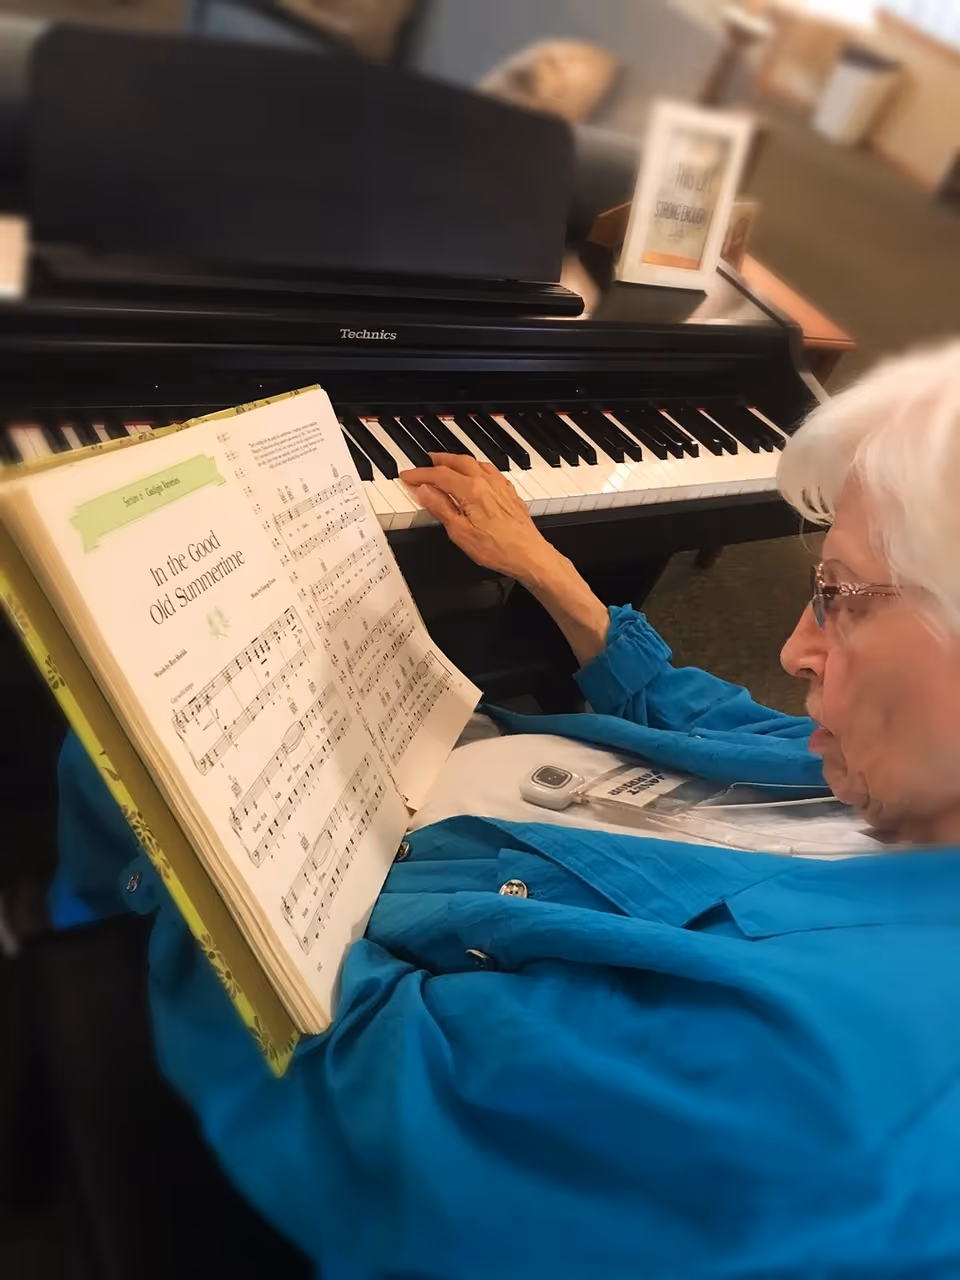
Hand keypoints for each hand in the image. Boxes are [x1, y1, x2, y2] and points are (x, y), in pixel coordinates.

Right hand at [400, 453, 558, 585]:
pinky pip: (490, 470)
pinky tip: (476, 475)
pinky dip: (476, 467)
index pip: (439, 475)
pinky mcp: (509, 493)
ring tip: (447, 463)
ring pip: (475, 463)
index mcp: (471, 489)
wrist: (529, 555)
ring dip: (458, 460)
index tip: (407, 476)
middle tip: (426, 461)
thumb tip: (424, 490)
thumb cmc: (498, 548)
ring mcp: (500, 486)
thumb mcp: (460, 532)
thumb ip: (441, 508)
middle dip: (439, 460)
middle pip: (458, 461)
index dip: (420, 474)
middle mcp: (487, 482)